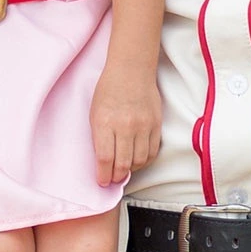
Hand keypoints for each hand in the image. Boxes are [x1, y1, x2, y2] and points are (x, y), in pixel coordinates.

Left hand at [91, 68, 162, 187]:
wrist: (131, 70)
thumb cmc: (109, 90)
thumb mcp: (95, 113)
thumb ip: (99, 137)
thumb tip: (104, 162)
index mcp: (105, 123)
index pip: (105, 159)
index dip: (103, 175)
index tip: (102, 181)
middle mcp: (125, 126)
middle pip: (123, 164)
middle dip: (116, 177)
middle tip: (113, 179)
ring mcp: (143, 125)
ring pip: (139, 161)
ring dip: (131, 170)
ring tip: (125, 169)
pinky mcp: (156, 124)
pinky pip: (152, 151)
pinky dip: (144, 160)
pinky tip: (137, 159)